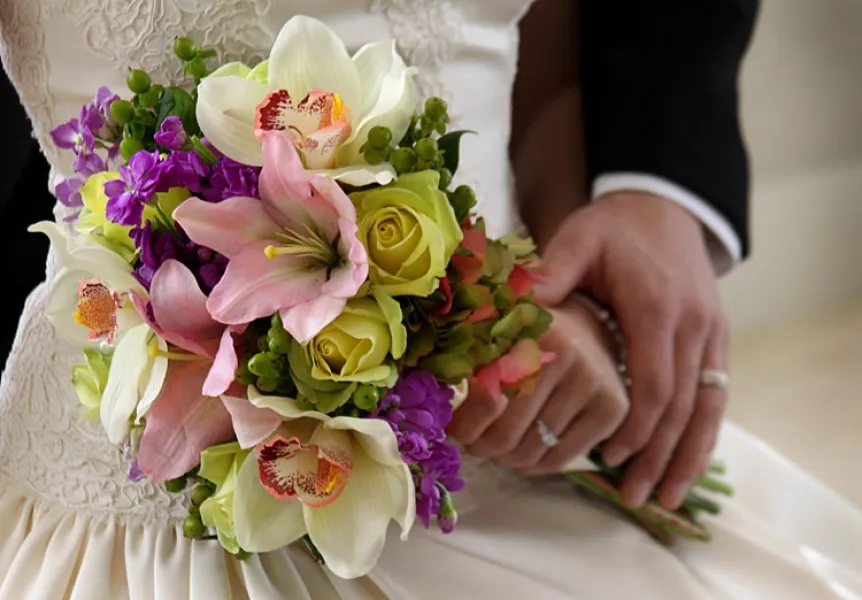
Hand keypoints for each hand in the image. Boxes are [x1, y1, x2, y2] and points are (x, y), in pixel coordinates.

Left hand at [446, 299, 627, 474]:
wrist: (592, 325)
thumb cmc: (532, 332)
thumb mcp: (498, 329)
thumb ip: (465, 351)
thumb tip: (421, 389)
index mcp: (528, 330)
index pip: (485, 398)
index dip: (462, 424)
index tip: (451, 429)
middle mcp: (567, 355)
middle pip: (506, 434)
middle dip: (480, 446)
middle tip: (472, 443)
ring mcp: (593, 383)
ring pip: (530, 452)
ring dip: (504, 458)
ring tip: (495, 447)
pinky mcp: (613, 408)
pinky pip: (560, 458)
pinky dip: (534, 466)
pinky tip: (523, 453)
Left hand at [535, 192, 729, 508]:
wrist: (664, 205)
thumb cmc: (614, 228)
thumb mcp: (579, 239)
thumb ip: (552, 275)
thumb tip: (516, 312)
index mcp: (655, 307)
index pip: (652, 383)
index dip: (634, 426)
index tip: (609, 457)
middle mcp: (692, 325)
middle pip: (680, 405)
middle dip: (658, 455)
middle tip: (634, 497)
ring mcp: (711, 333)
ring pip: (706, 407)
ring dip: (687, 455)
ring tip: (667, 498)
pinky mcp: (716, 338)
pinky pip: (716, 394)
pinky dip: (703, 432)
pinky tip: (689, 462)